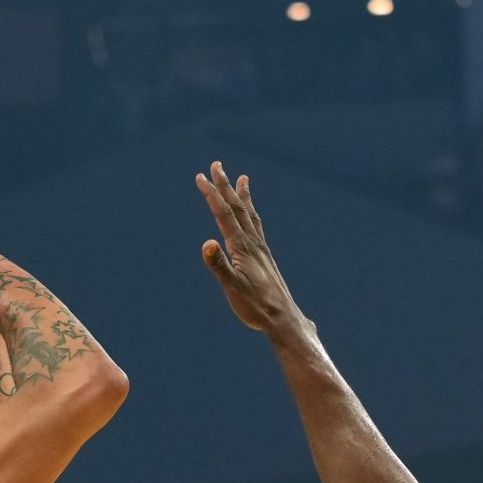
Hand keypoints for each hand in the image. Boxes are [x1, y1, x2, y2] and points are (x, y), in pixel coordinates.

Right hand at [196, 161, 306, 333]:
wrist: (282, 317)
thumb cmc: (255, 305)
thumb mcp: (232, 287)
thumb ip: (219, 265)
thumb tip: (206, 243)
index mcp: (241, 247)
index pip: (223, 214)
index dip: (212, 194)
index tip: (201, 177)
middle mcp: (252, 242)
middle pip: (237, 207)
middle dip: (225, 185)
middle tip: (216, 165)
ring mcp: (260, 248)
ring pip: (249, 214)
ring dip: (242, 195)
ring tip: (242, 179)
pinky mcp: (264, 256)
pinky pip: (256, 226)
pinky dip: (251, 214)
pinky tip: (251, 216)